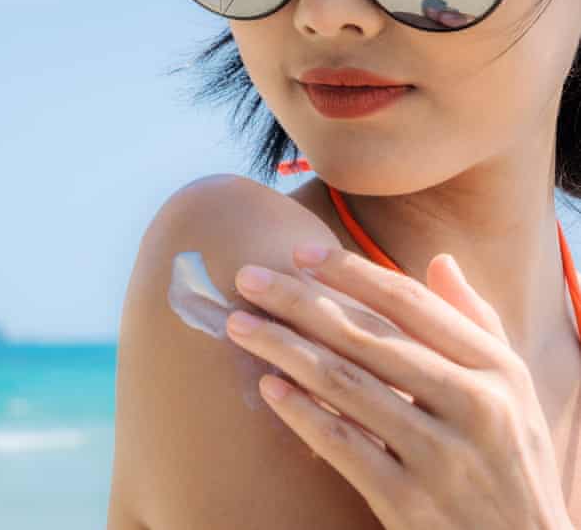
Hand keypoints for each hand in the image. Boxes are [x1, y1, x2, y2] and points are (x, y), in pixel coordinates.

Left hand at [224, 245, 573, 529]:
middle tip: (247, 279)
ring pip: (346, 385)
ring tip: (241, 326)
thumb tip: (439, 259)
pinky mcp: (408, 501)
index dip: (351, 273)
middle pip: (367, 337)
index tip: (299, 253)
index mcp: (496, 369)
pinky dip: (302, 413)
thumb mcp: (513, 390)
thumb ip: (477, 322)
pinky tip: (269, 388)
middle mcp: (473, 404)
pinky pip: (343, 445)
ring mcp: (440, 455)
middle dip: (299, 302)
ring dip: (285, 349)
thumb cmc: (509, 459)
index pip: (411, 304)